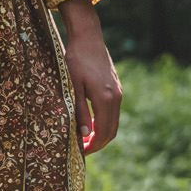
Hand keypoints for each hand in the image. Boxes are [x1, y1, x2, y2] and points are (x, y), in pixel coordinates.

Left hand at [57, 0, 121, 153]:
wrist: (88, 38)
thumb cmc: (76, 60)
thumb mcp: (73, 87)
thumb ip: (79, 112)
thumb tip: (84, 136)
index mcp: (105, 99)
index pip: (103, 132)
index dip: (93, 146)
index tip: (80, 153)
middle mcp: (116, 98)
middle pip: (111, 131)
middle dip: (98, 144)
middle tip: (82, 151)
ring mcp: (118, 93)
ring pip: (113, 122)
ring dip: (101, 134)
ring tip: (84, 140)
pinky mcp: (116, 88)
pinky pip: (112, 112)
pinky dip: (104, 122)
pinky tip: (90, 123)